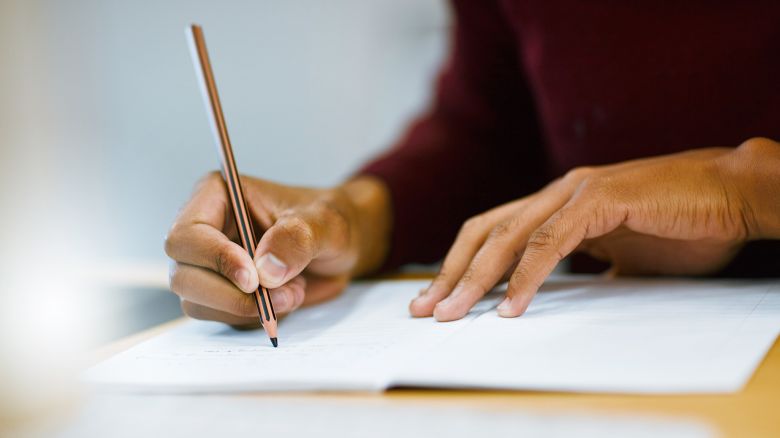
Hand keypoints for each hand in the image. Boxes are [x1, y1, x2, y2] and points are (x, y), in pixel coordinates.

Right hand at [165, 173, 390, 325]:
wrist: (341, 247)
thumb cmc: (329, 221)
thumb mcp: (324, 222)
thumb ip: (297, 238)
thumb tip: (265, 270)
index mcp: (217, 197)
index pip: (187, 235)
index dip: (216, 260)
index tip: (253, 279)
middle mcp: (205, 232)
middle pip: (183, 276)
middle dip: (232, 295)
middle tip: (283, 294)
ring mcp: (210, 267)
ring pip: (199, 303)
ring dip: (248, 308)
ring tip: (293, 292)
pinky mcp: (223, 294)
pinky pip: (223, 318)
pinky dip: (255, 317)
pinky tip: (286, 298)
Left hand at [411, 138, 779, 320]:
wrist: (733, 194)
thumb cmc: (682, 225)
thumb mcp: (621, 254)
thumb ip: (586, 265)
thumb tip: (566, 292)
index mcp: (557, 204)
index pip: (492, 233)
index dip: (460, 265)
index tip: (438, 301)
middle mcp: (557, 193)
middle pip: (484, 233)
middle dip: (451, 274)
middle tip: (426, 311)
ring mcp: (577, 192)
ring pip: (509, 236)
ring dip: (477, 279)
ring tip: (455, 314)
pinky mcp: (601, 199)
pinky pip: (552, 242)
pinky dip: (528, 276)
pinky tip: (512, 307)